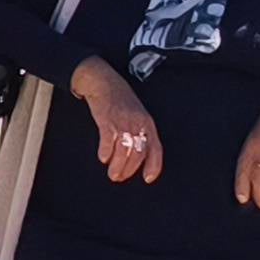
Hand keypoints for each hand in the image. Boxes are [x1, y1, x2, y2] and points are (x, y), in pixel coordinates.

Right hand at [68, 59, 161, 184]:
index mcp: (147, 123)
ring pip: (125, 150)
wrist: (103, 81)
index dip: (153, 165)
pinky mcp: (107, 119)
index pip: (155, 148)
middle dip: (130, 169)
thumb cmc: (120, 100)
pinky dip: (106, 152)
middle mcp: (138, 123)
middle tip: (120, 177)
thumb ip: (139, 133)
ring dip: (118, 166)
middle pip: (138, 153)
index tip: (148, 178)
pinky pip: (108, 140)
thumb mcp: (136, 115)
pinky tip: (103, 157)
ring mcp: (123, 121)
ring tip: (113, 174)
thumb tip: (137, 156)